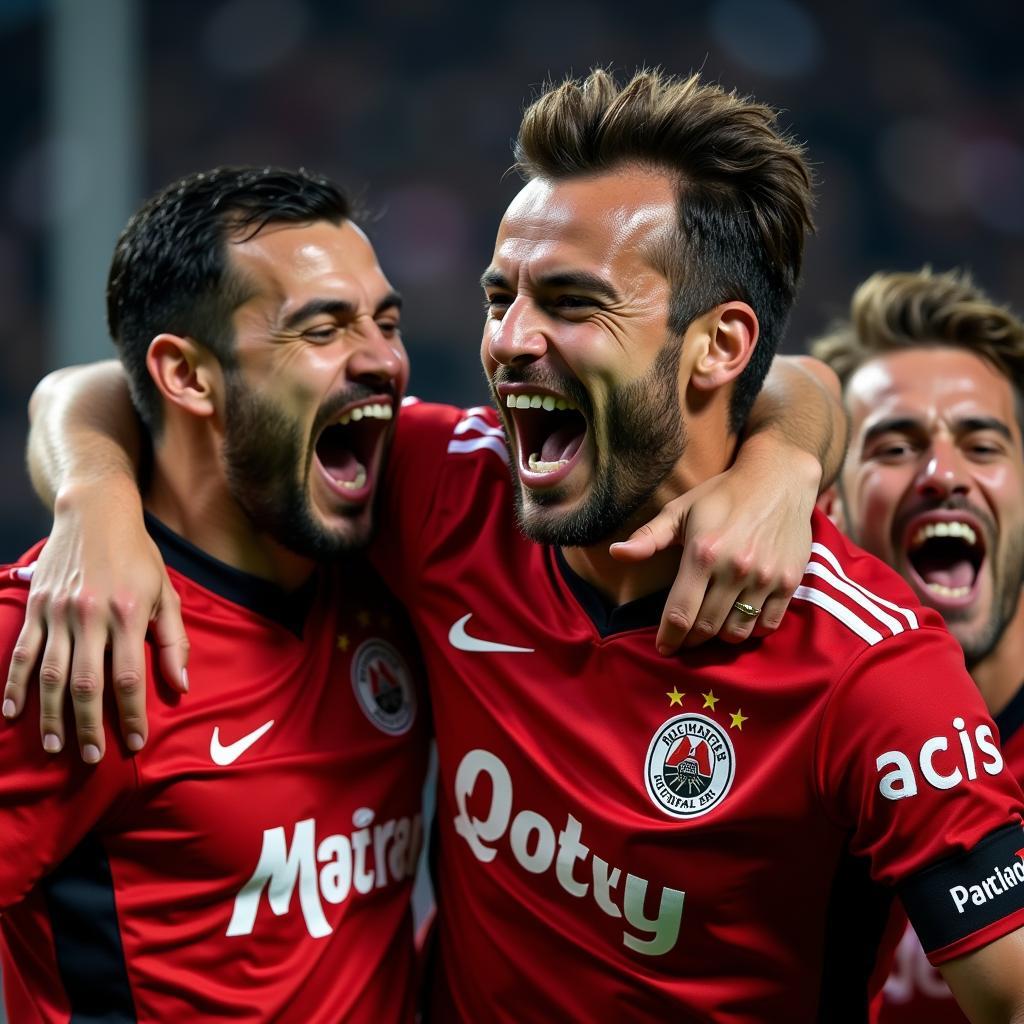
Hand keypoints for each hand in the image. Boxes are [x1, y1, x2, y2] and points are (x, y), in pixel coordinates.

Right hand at [2, 480, 188, 761]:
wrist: (96, 512)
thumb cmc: (138, 555)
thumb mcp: (167, 592)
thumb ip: (173, 640)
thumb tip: (180, 685)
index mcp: (129, 613)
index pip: (129, 677)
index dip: (131, 715)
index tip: (135, 743)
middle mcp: (91, 615)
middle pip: (87, 684)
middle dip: (89, 726)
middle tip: (91, 757)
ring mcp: (59, 612)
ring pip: (51, 674)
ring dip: (52, 715)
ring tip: (57, 745)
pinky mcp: (37, 607)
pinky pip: (22, 652)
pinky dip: (15, 684)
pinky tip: (12, 712)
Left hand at [611, 442, 819, 653]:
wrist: (778, 479)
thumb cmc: (722, 494)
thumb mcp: (680, 509)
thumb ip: (648, 537)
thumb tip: (616, 553)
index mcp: (703, 553)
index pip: (680, 613)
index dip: (668, 637)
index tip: (663, 648)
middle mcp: (734, 570)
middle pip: (706, 627)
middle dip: (690, 640)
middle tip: (683, 641)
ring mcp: (765, 578)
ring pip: (737, 632)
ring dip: (719, 638)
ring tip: (710, 629)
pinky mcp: (789, 582)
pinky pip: (767, 625)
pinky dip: (751, 631)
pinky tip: (739, 620)